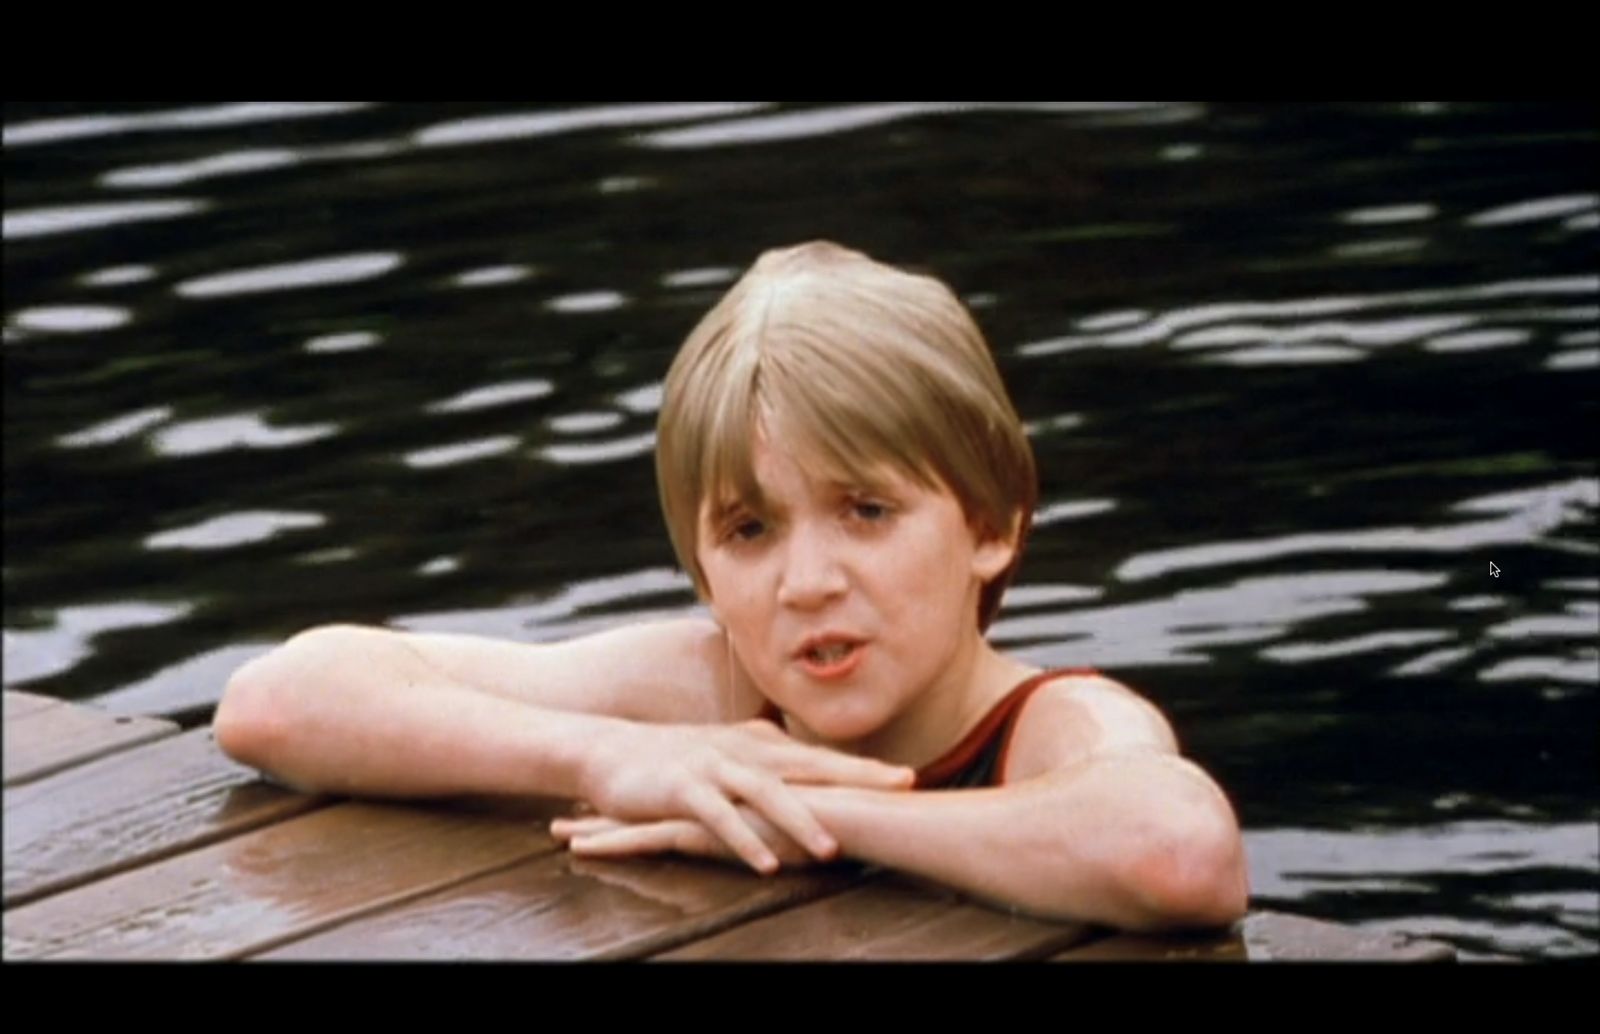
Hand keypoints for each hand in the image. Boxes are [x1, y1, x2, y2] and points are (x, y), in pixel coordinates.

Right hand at [577, 719, 912, 873]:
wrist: (610, 750)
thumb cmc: (676, 760)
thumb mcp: (729, 758)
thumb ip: (770, 768)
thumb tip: (813, 783)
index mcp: (760, 744)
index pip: (820, 757)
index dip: (863, 767)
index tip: (908, 778)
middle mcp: (743, 750)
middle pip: (808, 764)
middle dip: (856, 777)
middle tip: (900, 787)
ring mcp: (712, 766)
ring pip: (765, 792)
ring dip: (800, 821)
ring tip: (832, 850)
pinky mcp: (682, 789)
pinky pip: (718, 818)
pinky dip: (743, 840)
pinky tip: (765, 864)